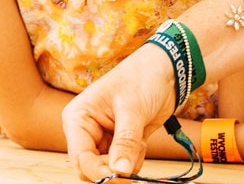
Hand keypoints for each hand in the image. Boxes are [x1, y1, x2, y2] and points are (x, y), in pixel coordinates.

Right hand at [63, 44, 175, 181]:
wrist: (165, 71)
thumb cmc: (142, 78)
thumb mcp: (133, 110)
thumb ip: (125, 142)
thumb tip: (119, 172)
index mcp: (78, 118)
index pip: (81, 157)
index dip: (98, 171)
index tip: (121, 177)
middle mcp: (86, 131)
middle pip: (90, 168)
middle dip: (112, 170)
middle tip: (133, 165)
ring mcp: (103, 139)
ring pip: (109, 169)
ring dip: (127, 163)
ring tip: (139, 140)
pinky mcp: (121, 144)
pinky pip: (124, 165)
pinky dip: (135, 159)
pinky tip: (142, 140)